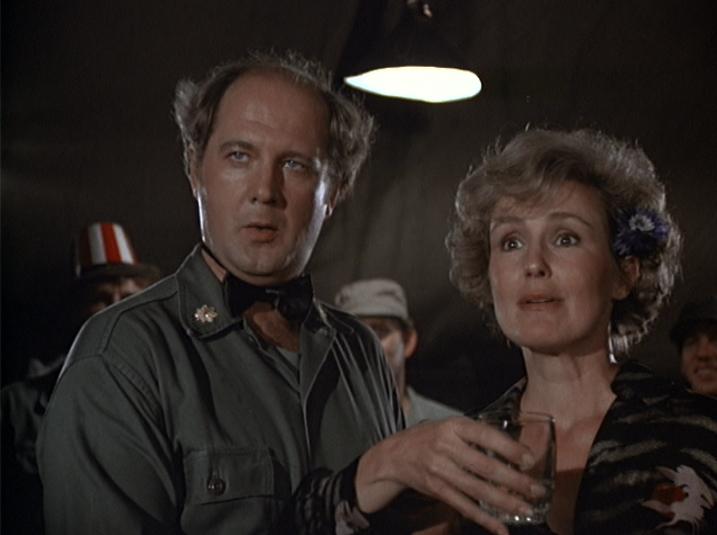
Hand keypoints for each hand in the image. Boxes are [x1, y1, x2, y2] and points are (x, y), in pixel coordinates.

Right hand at [355, 416, 544, 534]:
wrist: (395, 455)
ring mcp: (439, 470)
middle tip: (536, 490)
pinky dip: (484, 519)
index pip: (486, 436)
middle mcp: (445, 447)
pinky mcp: (436, 489)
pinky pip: (464, 506)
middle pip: (485, 466)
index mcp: (453, 426)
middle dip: (514, 480)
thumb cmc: (430, 438)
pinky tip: (500, 528)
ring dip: (505, 502)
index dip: (509, 448)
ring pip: (477, 489)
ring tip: (526, 509)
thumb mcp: (450, 426)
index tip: (529, 459)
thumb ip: (477, 435)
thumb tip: (515, 448)